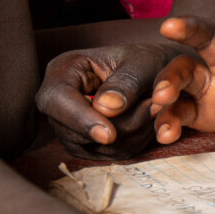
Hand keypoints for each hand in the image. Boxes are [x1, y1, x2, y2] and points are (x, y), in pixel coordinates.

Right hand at [35, 43, 180, 158]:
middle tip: (154, 107)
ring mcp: (69, 123)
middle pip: (73, 131)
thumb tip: (105, 109)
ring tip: (153, 109)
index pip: (57, 99)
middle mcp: (60, 100)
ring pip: (91, 147)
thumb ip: (126, 83)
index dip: (80, 119)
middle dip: (118, 128)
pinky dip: (132, 143)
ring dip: (130, 135)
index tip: (109, 134)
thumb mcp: (143, 63)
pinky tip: (147, 122)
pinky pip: (106, 154)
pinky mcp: (85, 142)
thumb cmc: (148, 59)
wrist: (157, 69)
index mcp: (65, 69)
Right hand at [149, 17, 214, 142]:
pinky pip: (176, 111)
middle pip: (204, 40)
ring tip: (161, 99)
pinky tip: (164, 134)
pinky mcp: (196, 110)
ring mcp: (210, 86)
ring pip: (181, 73)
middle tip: (171, 26)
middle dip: (189, 29)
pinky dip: (167, 119)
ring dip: (168, 81)